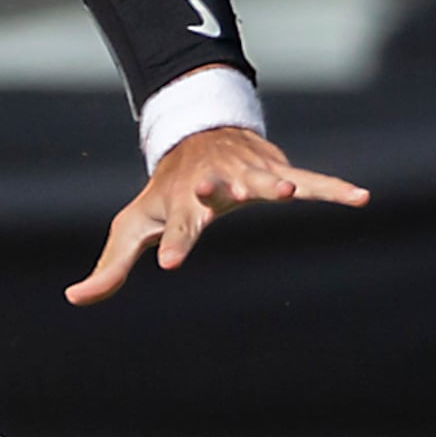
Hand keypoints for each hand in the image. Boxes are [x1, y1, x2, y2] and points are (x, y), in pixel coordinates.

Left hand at [66, 126, 367, 305]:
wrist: (196, 137)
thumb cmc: (163, 194)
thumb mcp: (132, 229)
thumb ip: (110, 268)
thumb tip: (73, 298)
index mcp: (181, 203)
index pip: (177, 227)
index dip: (175, 244)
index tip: (172, 264)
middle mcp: (214, 184)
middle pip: (218, 191)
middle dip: (221, 192)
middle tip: (225, 196)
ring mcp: (246, 173)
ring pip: (262, 178)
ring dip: (275, 182)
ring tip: (289, 190)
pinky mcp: (275, 169)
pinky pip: (312, 181)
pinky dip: (334, 189)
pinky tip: (362, 198)